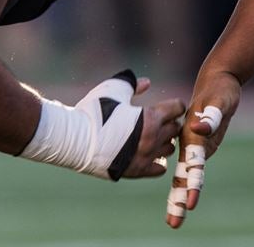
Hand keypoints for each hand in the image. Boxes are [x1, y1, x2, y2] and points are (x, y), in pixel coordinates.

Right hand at [19, 71, 184, 180]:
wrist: (74, 140)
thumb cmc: (93, 111)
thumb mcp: (112, 89)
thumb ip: (132, 83)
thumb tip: (147, 83)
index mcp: (150, 116)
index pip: (178, 108)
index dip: (173, 105)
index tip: (166, 107)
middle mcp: (153, 137)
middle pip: (175, 128)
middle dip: (169, 123)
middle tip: (159, 122)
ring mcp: (146, 156)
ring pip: (170, 149)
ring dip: (164, 142)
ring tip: (153, 138)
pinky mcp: (137, 171)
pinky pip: (160, 168)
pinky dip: (158, 161)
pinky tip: (148, 154)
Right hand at [165, 69, 241, 227]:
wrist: (219, 81)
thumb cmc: (220, 89)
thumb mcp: (219, 100)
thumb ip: (211, 116)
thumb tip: (199, 129)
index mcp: (191, 136)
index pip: (191, 165)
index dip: (190, 184)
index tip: (190, 204)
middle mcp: (189, 143)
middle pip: (183, 176)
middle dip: (178, 200)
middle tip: (174, 225)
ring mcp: (194, 147)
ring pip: (186, 175)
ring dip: (180, 196)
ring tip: (175, 221)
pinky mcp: (201, 147)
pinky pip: (194, 168)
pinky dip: (189, 183)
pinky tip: (186, 197)